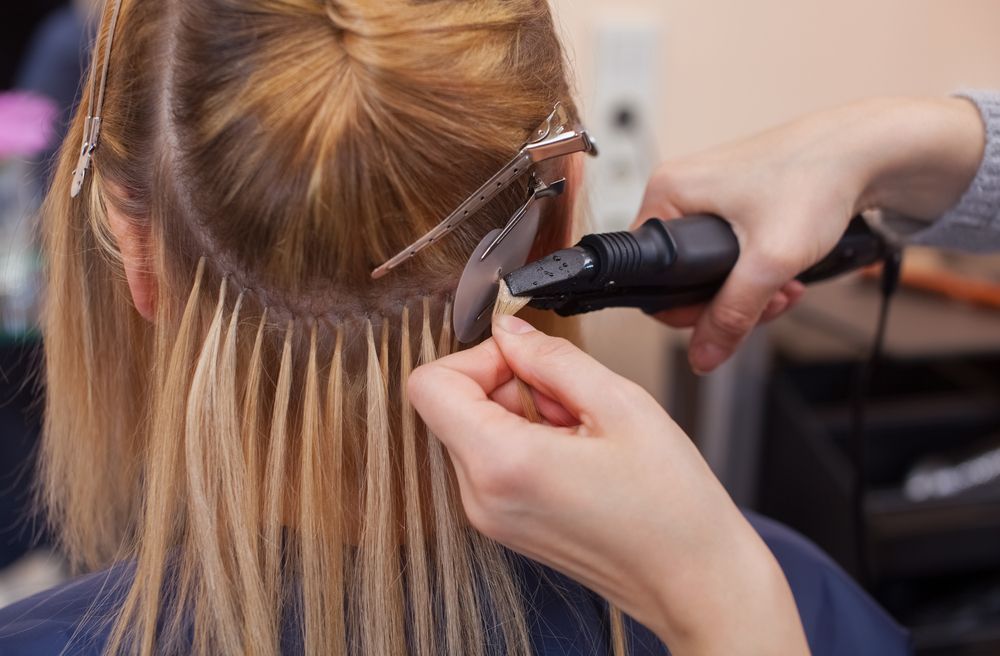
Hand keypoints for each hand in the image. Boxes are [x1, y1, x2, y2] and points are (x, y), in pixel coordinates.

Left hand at [408, 315, 808, 654]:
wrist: (694, 581)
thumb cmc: (671, 506)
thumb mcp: (620, 405)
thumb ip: (552, 357)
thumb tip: (510, 331)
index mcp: (500, 464)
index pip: (429, 385)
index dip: (476, 357)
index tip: (525, 359)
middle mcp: (480, 496)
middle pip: (453, 406)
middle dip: (509, 384)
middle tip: (570, 399)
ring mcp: (489, 516)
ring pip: (474, 430)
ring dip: (522, 413)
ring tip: (582, 431)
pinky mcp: (505, 524)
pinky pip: (493, 460)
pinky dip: (527, 441)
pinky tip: (578, 452)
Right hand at [639, 97, 984, 372]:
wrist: (865, 151)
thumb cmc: (816, 178)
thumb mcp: (770, 260)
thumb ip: (731, 314)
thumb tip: (702, 357)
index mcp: (667, 193)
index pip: (649, 274)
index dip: (685, 309)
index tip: (725, 316)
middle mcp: (679, 190)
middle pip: (679, 276)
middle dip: (726, 301)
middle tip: (766, 303)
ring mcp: (706, 194)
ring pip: (707, 268)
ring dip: (747, 290)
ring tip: (784, 289)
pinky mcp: (731, 199)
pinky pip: (727, 251)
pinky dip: (755, 270)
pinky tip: (786, 273)